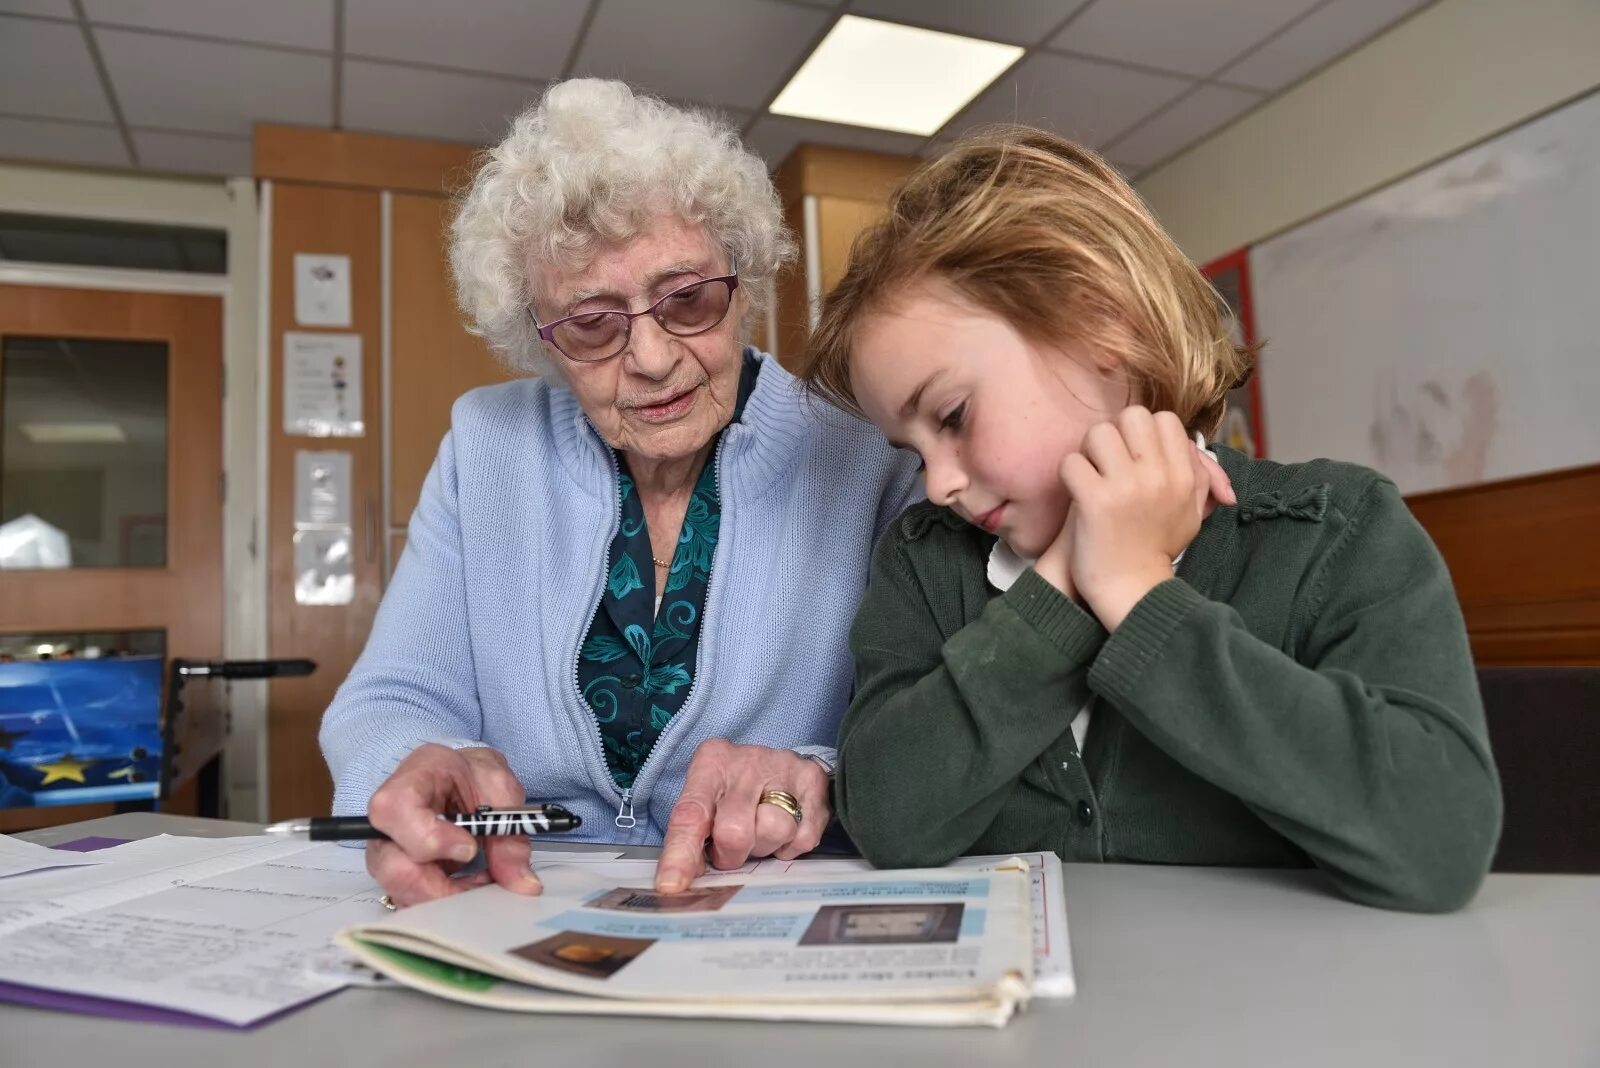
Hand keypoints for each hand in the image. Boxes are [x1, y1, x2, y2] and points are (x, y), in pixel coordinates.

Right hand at [364, 743, 542, 907]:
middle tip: (482, 879)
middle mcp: (386, 822)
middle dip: (440, 886)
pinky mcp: (397, 875)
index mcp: (409, 781)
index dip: (432, 839)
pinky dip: (446, 901)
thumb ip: (509, 834)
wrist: (461, 777)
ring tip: (481, 880)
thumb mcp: (500, 789)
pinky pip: (413, 900)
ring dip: (447, 896)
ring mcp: (387, 852)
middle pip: (391, 865)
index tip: (470, 848)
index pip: (395, 811)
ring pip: (402, 891)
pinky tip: (470, 885)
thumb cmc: (472, 775)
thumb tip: (522, 883)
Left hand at [654, 740, 830, 892]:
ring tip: (760, 831)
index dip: (680, 854)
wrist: (780, 763)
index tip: (671, 885)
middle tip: (731, 849)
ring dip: (764, 846)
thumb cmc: (734, 790)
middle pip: (735, 832)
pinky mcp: (815, 782)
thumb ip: (690, 838)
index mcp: (711, 763)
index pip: (691, 814)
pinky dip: (790, 845)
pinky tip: (784, 828)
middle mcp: (748, 761)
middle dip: (731, 854)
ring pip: (774, 832)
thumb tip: (678, 883)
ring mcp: (786, 768)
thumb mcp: (705, 801)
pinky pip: (802, 839)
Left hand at [1058, 407, 1235, 630]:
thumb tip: (1197, 448)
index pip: (1164, 419)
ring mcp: (1126, 487)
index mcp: (1183, 477)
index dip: (1143, 431)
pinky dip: (1069, 474)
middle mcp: (1158, 477)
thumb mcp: (1191, 514)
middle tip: (1106, 461)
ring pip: (1098, 434)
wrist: (1130, 590)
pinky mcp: (1095, 501)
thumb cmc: (1155, 549)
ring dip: (1088, 452)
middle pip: (1132, 416)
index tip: (1132, 454)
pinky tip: (1076, 492)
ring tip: (1090, 476)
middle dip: (1114, 433)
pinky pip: (1072, 462)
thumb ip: (1199, 477)